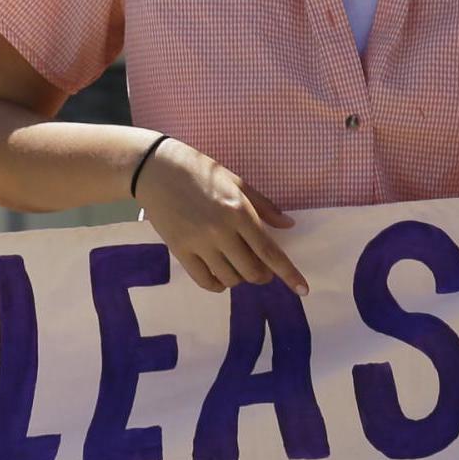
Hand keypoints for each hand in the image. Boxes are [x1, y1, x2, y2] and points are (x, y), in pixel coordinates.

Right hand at [132, 137, 308, 295]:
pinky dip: (218, 284)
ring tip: (236, 265)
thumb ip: (263, 206)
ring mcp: (199, 243)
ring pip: (230, 278)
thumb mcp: (236, 181)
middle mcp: (221, 231)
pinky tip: (220, 276)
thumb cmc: (199, 170)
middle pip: (252, 271)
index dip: (289, 274)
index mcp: (239, 212)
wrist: (155, 169)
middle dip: (262, 275)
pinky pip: (205, 280)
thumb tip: (288, 226)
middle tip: (261, 269)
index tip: (302, 289)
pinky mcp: (179, 251)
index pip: (270, 252)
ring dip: (239, 277)